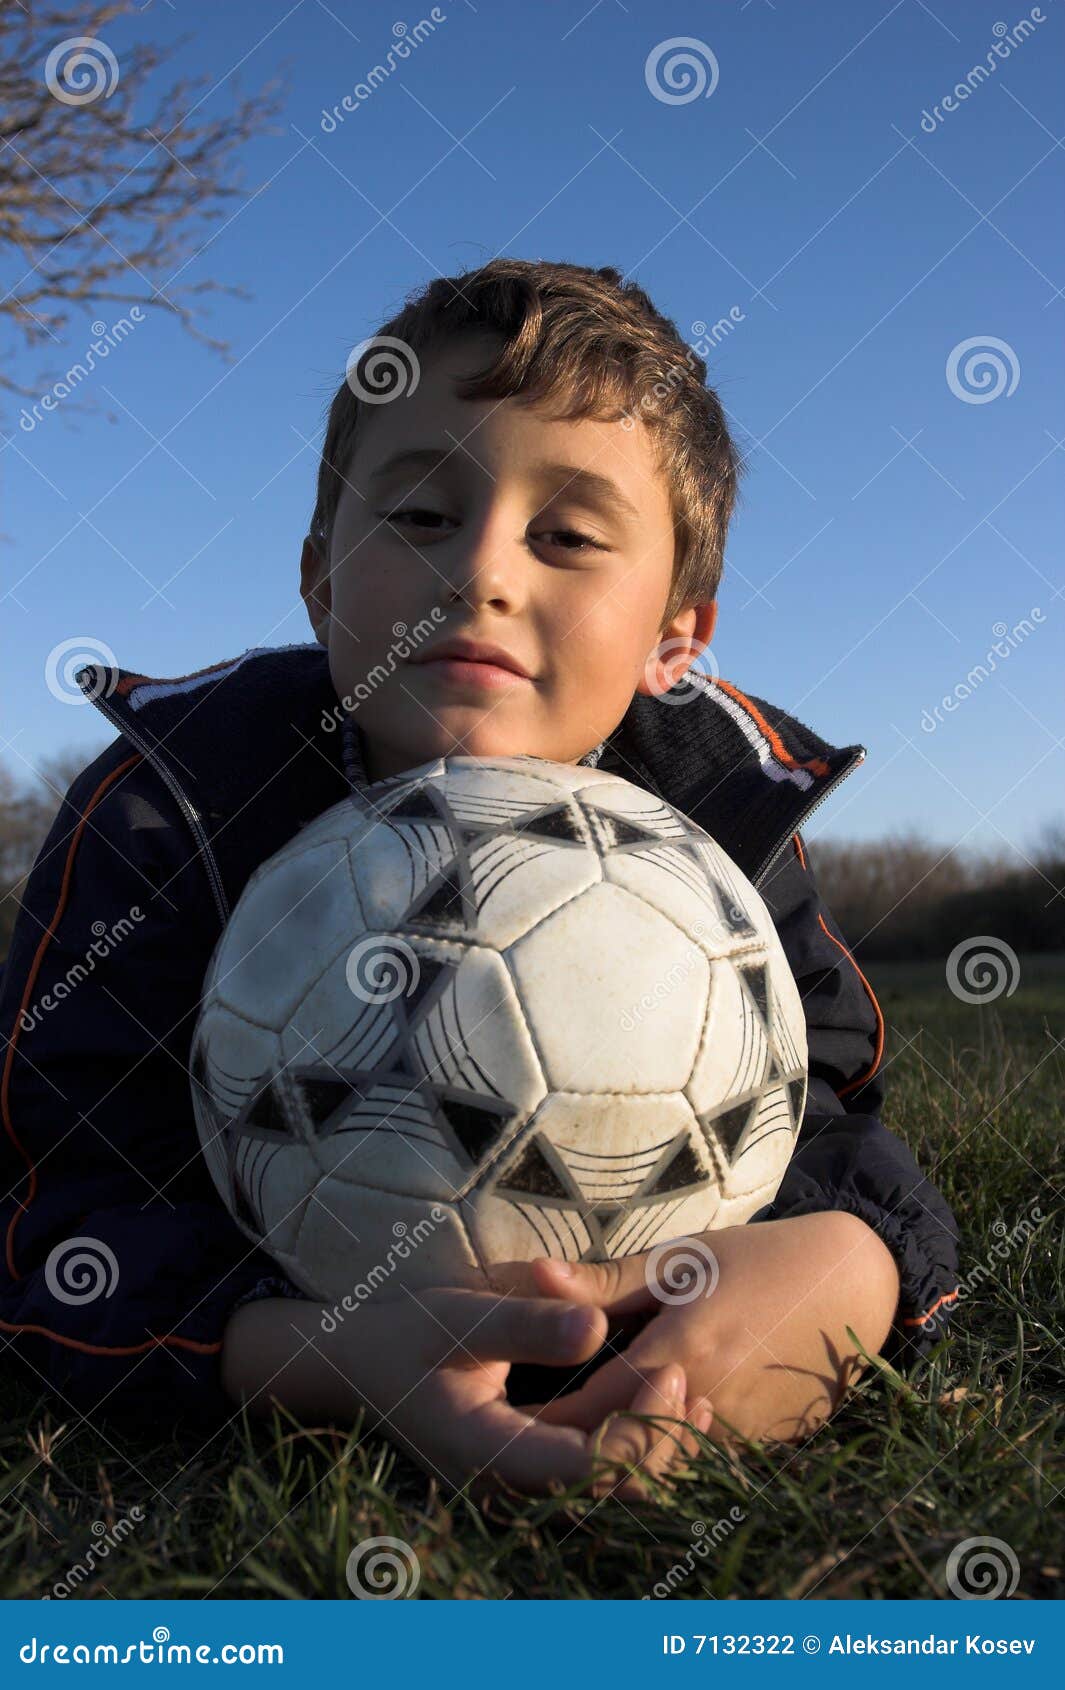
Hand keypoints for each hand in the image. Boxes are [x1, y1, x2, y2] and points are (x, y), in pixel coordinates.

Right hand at [338, 1284, 711, 1503]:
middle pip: (612, 1498)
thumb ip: (529, 1324)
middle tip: (688, 1381)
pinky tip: (666, 1419)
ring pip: (611, 1504)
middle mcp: (507, 1494)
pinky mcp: (528, 1489)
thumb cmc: (413, 1335)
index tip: (669, 1370)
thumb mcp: (464, 1316)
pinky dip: (638, 1460)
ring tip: (695, 1401)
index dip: (642, 1429)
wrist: (363, 1371)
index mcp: (491, 1454)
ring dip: (659, 1458)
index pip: (590, 1468)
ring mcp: (518, 1499)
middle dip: (664, 1445)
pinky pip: (597, 1492)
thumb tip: (597, 1327)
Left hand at [489, 1211, 900, 1446]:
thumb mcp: (681, 1259)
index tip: (501, 1419)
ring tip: (578, 1435)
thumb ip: (605, 1280)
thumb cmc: (758, 1259)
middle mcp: (708, 1404)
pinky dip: (665, 1455)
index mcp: (679, 1353)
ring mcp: (738, 1434)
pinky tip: (642, 1429)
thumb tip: (534, 1274)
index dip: (539, 1424)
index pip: (586, 1414)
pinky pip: (696, 1465)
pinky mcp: (761, 1448)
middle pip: (619, 1458)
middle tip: (531, 1436)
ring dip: (620, 1457)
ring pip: (659, 1469)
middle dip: (573, 1454)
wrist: (854, 1284)